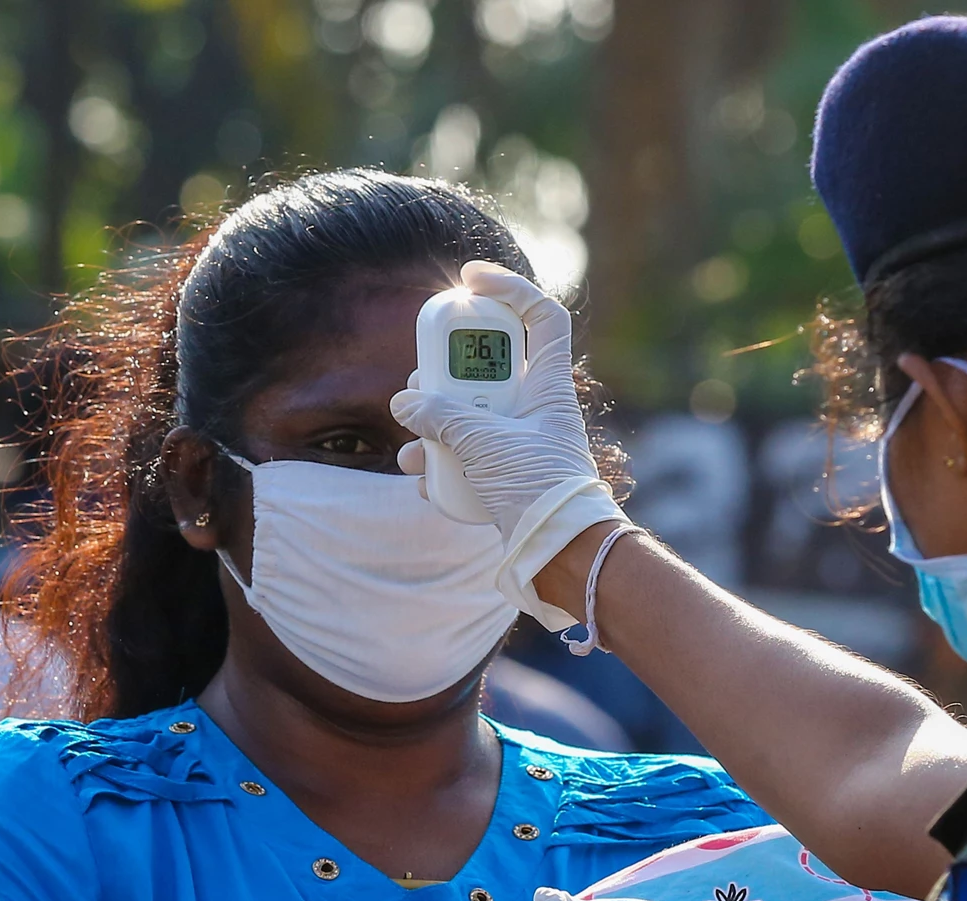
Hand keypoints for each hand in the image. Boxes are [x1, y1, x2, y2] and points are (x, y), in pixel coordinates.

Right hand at [390, 261, 627, 629]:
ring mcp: (520, 440)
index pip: (541, 316)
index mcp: (548, 386)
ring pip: (469, 413)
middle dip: (445, 374)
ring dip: (434, 426)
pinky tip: (423, 479)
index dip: (510, 289)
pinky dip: (441, 463)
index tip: (470, 280)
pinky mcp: (506, 472)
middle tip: (421, 381)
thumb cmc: (539, 493)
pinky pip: (466, 454)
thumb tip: (406, 402)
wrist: (561, 554)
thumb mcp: (483, 444)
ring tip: (415, 443)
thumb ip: (442, 417)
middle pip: (487, 366)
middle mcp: (536, 407)